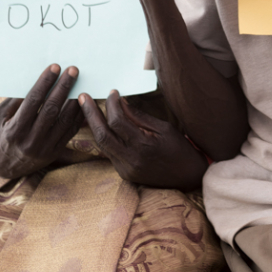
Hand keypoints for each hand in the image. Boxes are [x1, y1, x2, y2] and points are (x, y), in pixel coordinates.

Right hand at [0, 64, 83, 178]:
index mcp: (14, 130)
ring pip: (65, 120)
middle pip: (52, 109)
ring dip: (75, 100)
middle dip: (63, 87)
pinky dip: (78, 115)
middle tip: (73, 70)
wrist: (0, 166)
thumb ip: (15, 100)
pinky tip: (82, 101)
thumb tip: (36, 79)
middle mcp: (30, 141)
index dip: (45, 82)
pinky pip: (70, 131)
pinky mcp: (54, 152)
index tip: (55, 67)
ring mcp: (44, 149)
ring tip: (80, 83)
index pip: (33, 101)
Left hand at [78, 90, 208, 189]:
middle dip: (90, 114)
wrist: (188, 178)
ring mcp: (125, 169)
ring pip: (101, 145)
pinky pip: (109, 153)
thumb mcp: (164, 128)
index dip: (112, 105)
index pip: (118, 122)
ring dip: (94, 125)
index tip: (113, 93)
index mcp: (143, 146)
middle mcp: (131, 160)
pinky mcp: (124, 174)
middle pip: (102, 135)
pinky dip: (105, 137)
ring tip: (88, 109)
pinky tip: (102, 125)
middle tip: (83, 97)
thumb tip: (121, 102)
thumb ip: (139, 116)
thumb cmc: (180, 149)